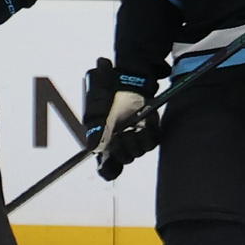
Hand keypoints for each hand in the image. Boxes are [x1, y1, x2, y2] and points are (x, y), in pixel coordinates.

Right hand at [82, 58, 158, 179]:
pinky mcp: (149, 129)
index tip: (108, 167)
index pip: (106, 167)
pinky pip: (153, 140)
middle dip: (122, 151)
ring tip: (131, 127)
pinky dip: (150, 132)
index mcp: (102, 139)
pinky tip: (146, 119)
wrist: (124, 75)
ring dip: (135, 142)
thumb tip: (91, 148)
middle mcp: (119, 141)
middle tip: (121, 136)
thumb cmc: (105, 88)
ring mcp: (135, 135)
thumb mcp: (96, 103)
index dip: (108, 170)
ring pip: (138, 151)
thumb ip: (94, 125)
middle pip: (124, 159)